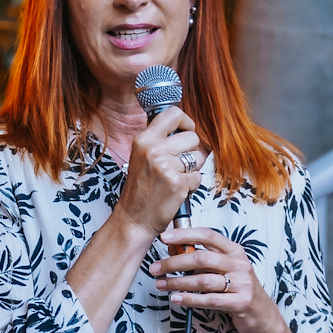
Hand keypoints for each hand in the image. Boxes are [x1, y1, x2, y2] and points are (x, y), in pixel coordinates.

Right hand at [114, 108, 207, 241]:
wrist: (134, 219)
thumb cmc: (140, 190)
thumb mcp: (141, 156)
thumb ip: (159, 141)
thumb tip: (184, 128)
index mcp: (144, 140)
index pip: (173, 114)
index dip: (186, 122)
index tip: (187, 132)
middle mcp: (154, 150)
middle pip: (192, 137)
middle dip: (192, 152)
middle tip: (180, 165)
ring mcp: (166, 167)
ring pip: (198, 157)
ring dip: (193, 169)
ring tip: (177, 178)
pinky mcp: (178, 183)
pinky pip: (198, 177)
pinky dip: (192, 185)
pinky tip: (177, 191)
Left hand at [150, 226, 280, 332]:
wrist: (263, 315)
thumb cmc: (239, 289)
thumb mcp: (226, 269)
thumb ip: (205, 259)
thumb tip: (174, 250)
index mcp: (234, 251)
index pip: (208, 235)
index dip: (185, 234)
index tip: (165, 237)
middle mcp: (239, 264)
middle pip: (201, 258)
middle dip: (174, 263)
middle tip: (156, 268)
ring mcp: (242, 283)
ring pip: (203, 280)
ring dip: (178, 283)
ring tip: (162, 285)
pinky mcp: (241, 302)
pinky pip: (210, 300)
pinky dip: (190, 299)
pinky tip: (176, 299)